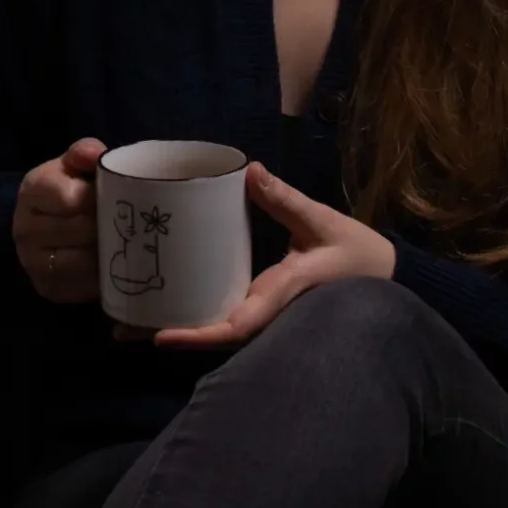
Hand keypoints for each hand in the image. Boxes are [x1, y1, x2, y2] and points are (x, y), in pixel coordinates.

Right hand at [13, 136, 107, 303]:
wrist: (40, 226)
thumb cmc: (65, 190)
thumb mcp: (72, 165)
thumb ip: (84, 153)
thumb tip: (98, 154)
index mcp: (32, 190)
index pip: (71, 199)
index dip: (99, 199)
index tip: (116, 198)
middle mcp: (24, 227)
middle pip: (81, 231)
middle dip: (109, 227)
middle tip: (130, 224)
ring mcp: (32, 262)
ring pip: (84, 262)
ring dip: (108, 253)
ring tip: (123, 244)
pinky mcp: (46, 288)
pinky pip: (82, 287)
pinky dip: (101, 277)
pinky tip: (111, 265)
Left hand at [144, 161, 396, 348]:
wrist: (387, 281)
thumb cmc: (358, 255)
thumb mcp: (322, 222)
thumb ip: (285, 200)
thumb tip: (251, 171)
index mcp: (281, 296)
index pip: (235, 326)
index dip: (197, 335)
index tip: (160, 336)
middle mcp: (268, 314)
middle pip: (212, 335)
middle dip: (169, 335)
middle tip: (120, 330)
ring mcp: (266, 316)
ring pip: (215, 329)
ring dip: (175, 327)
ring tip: (126, 321)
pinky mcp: (264, 307)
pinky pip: (225, 316)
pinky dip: (194, 314)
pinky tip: (165, 305)